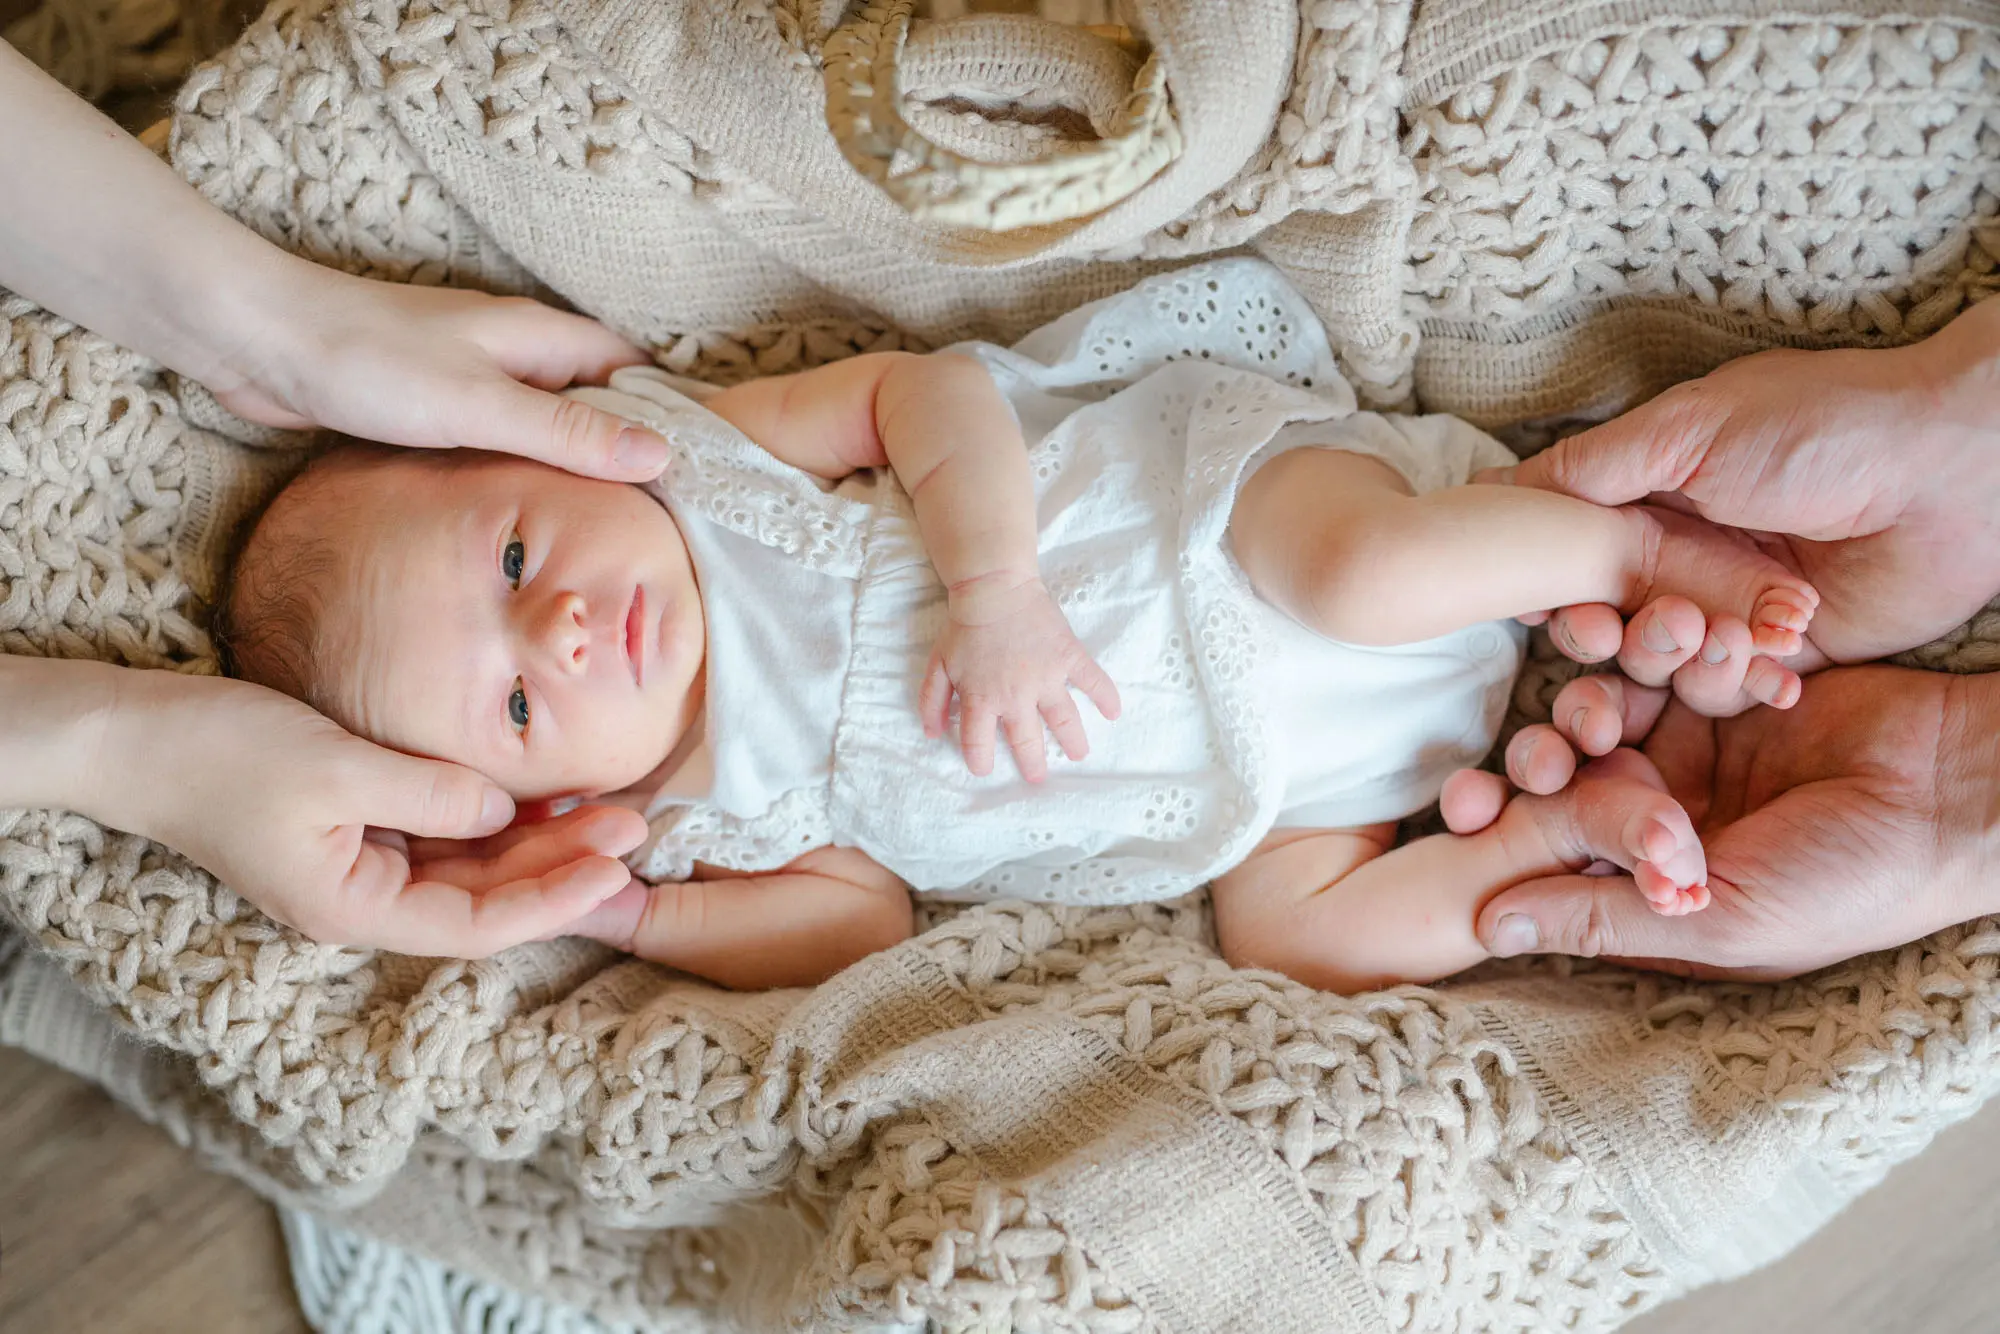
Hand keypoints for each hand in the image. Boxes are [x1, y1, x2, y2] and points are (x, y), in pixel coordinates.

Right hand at [96, 667, 647, 955]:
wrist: (134, 734)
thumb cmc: (221, 752)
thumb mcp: (338, 767)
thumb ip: (431, 794)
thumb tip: (505, 814)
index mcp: (352, 908)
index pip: (478, 925)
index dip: (555, 900)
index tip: (617, 867)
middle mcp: (364, 898)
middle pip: (486, 898)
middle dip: (564, 865)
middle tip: (636, 823)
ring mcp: (362, 865)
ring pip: (472, 867)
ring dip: (540, 843)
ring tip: (611, 809)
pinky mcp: (359, 827)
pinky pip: (443, 837)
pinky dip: (496, 820)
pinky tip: (548, 797)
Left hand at [211, 266, 672, 480]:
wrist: (260, 341)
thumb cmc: (369, 362)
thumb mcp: (482, 406)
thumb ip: (569, 435)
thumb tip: (662, 456)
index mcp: (544, 338)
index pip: (638, 375)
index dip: (677, 419)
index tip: (714, 476)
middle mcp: (520, 354)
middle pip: (602, 403)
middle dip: (637, 450)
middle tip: (677, 521)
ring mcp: (480, 379)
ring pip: (554, 425)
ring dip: (582, 465)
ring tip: (621, 528)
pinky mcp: (440, 407)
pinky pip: (508, 440)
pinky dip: (532, 471)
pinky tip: (537, 513)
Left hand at [918, 576, 1120, 780]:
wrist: (994, 588)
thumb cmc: (964, 627)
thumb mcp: (937, 664)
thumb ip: (931, 700)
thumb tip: (932, 734)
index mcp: (982, 699)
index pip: (979, 742)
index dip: (980, 761)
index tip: (985, 769)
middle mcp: (1016, 696)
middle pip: (1026, 740)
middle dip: (1032, 764)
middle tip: (1037, 777)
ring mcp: (1046, 678)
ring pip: (1064, 720)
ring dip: (1072, 741)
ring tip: (1078, 755)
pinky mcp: (1068, 657)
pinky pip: (1092, 680)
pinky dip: (1105, 696)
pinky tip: (1114, 712)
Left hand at [1452, 665, 1999, 977]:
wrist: (1960, 797)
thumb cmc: (1851, 885)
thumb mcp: (1718, 916)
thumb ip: (1601, 915)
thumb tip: (1485, 926)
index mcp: (1638, 879)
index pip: (1543, 846)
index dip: (1499, 819)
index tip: (1468, 799)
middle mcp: (1650, 811)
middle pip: (1564, 766)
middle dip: (1554, 743)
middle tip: (1570, 727)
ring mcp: (1688, 745)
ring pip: (1611, 702)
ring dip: (1617, 681)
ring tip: (1636, 674)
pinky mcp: (1727, 687)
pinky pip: (1674, 659)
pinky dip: (1680, 648)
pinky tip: (1703, 639)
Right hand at [1505, 298, 1999, 673]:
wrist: (1957, 472)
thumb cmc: (1825, 427)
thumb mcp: (1687, 429)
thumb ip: (1589, 467)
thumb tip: (1490, 490)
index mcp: (1649, 493)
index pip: (1567, 552)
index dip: (1545, 583)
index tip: (1536, 602)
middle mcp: (1680, 554)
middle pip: (1601, 615)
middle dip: (1594, 631)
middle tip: (1602, 631)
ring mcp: (1726, 606)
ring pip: (1656, 660)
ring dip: (1664, 655)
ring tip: (1704, 636)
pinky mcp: (1778, 654)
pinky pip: (1727, 687)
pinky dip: (1732, 681)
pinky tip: (1758, 664)